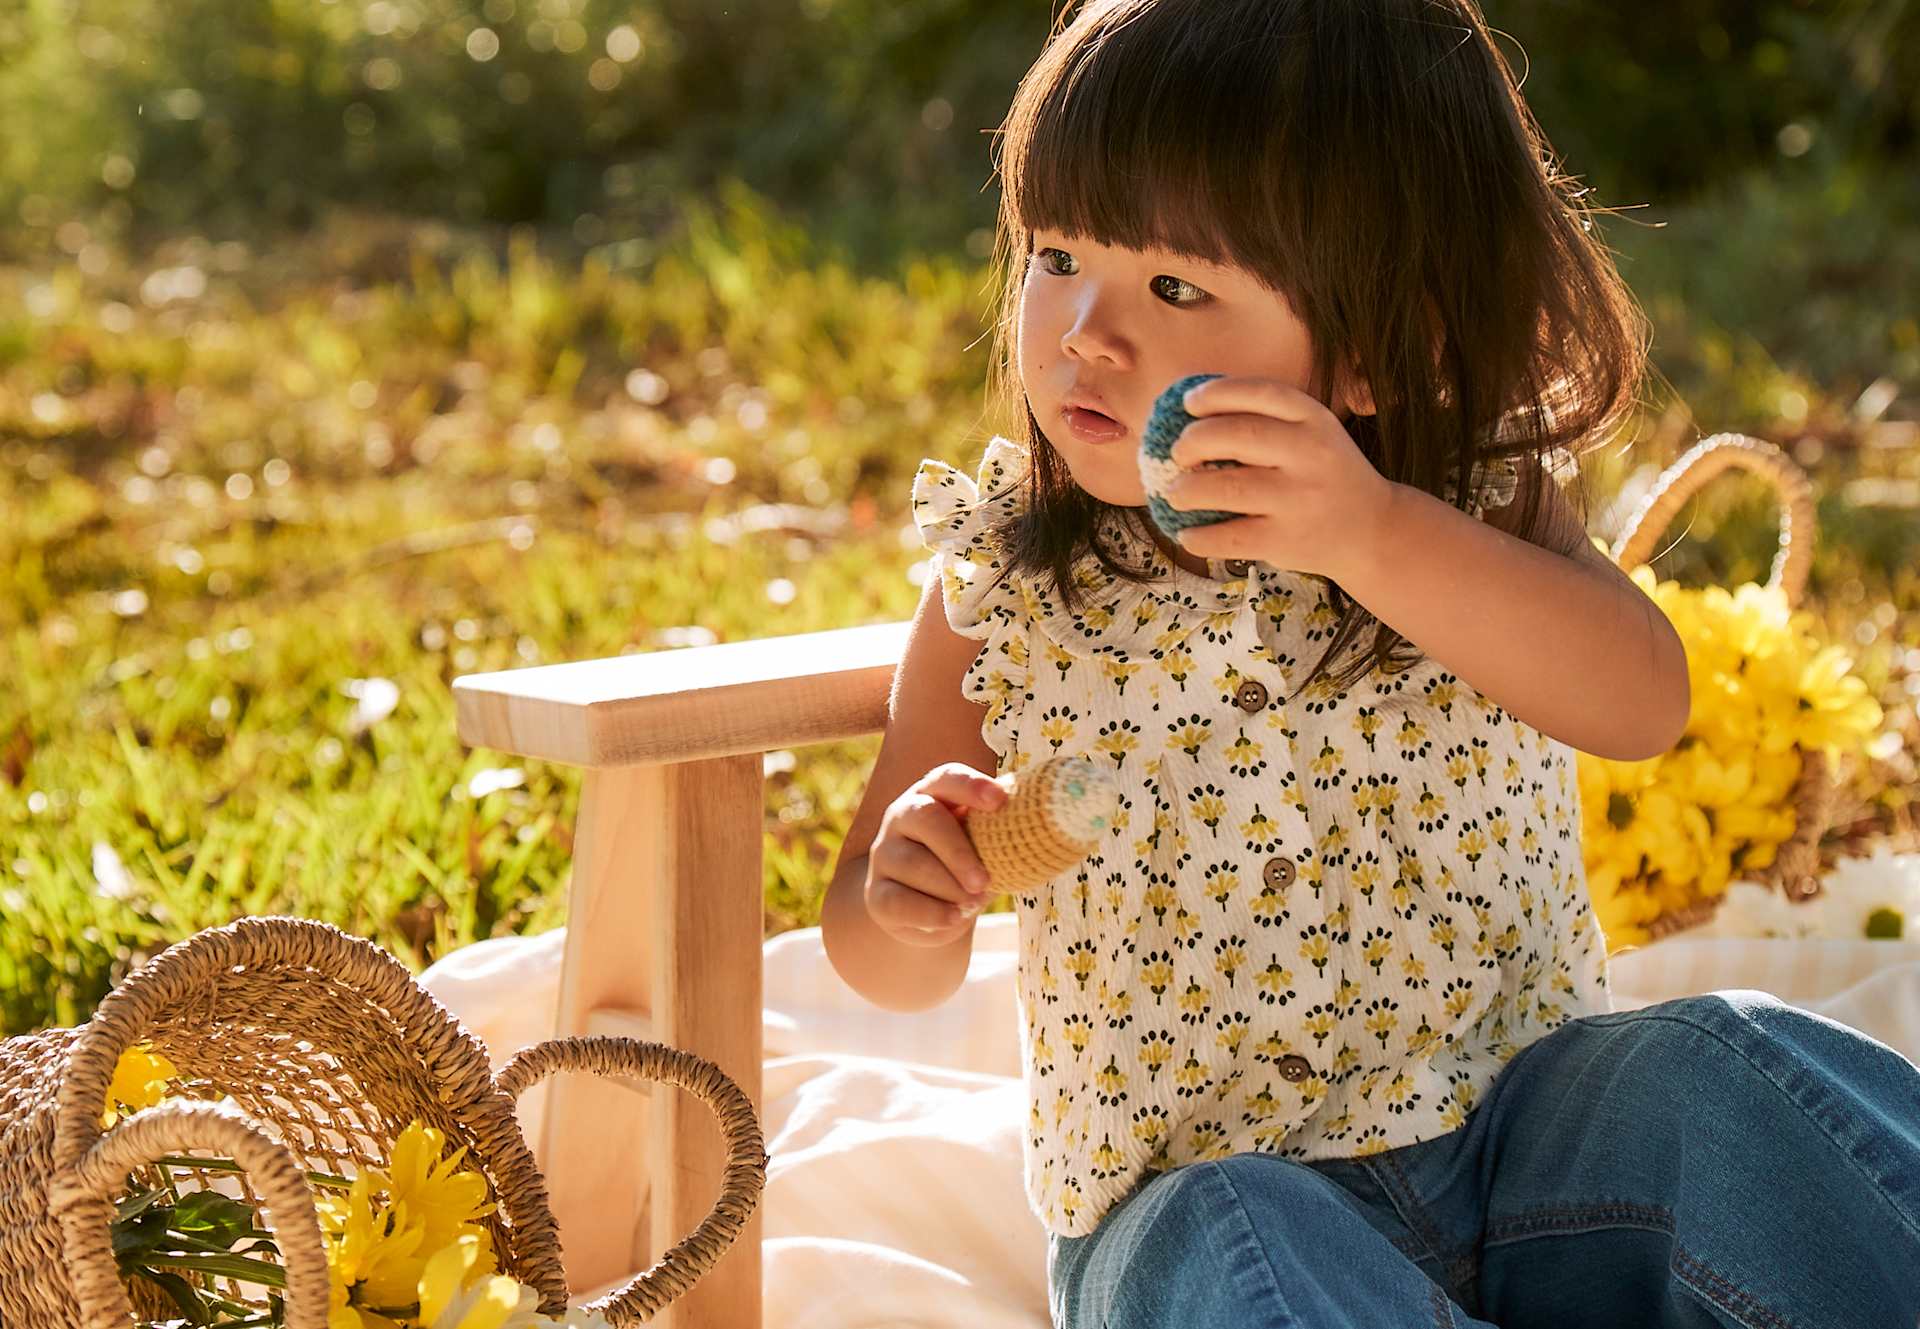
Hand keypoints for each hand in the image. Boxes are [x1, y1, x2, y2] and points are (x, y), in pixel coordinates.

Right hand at [865, 762, 1006, 947]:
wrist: (928, 909)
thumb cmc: (965, 866)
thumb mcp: (983, 845)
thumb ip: (1001, 834)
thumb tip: (1040, 833)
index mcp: (933, 794)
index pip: (947, 778)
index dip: (971, 786)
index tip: (1000, 801)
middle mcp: (902, 816)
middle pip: (925, 818)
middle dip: (958, 850)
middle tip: (984, 881)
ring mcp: (885, 854)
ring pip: (913, 864)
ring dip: (949, 887)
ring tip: (973, 903)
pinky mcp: (876, 894)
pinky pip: (899, 901)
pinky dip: (932, 913)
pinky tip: (955, 918)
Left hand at [1159, 376, 1400, 580]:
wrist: (1374, 531)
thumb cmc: (1324, 476)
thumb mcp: (1314, 435)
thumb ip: (1269, 421)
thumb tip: (1190, 410)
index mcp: (1315, 419)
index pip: (1261, 392)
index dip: (1217, 393)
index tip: (1188, 403)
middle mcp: (1311, 454)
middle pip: (1239, 436)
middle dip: (1195, 441)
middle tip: (1177, 453)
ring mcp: (1300, 499)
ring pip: (1228, 489)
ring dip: (1188, 491)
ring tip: (1174, 494)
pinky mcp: (1288, 540)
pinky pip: (1231, 537)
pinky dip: (1200, 536)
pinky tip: (1186, 533)